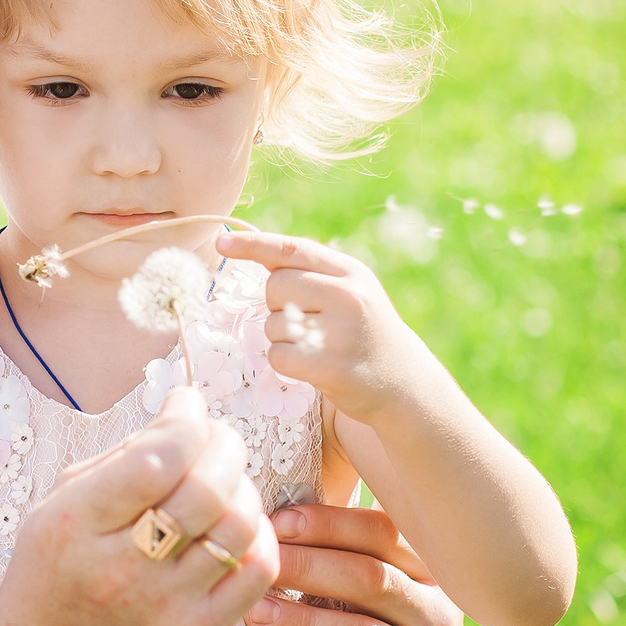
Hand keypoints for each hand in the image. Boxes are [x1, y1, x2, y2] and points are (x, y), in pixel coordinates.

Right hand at [0, 387, 280, 625]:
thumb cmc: (51, 579)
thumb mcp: (57, 508)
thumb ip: (119, 459)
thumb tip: (185, 415)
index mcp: (75, 525)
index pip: (155, 458)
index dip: (185, 418)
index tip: (186, 404)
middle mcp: (120, 569)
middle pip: (207, 488)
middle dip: (224, 445)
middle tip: (216, 438)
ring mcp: (163, 608)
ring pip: (239, 525)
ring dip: (243, 487)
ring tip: (225, 482)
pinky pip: (257, 571)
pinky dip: (259, 534)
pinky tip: (236, 525)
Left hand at [214, 231, 441, 422]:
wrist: (403, 382)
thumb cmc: (364, 332)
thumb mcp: (350, 291)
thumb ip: (310, 272)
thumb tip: (254, 248)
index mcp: (350, 272)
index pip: (292, 250)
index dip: (253, 244)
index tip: (221, 243)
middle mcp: (348, 296)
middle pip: (275, 287)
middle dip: (276, 305)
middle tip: (304, 322)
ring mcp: (341, 332)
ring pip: (273, 324)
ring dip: (281, 338)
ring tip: (314, 347)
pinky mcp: (332, 367)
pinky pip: (278, 356)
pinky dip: (284, 363)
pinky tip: (310, 367)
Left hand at [246, 501, 462, 625]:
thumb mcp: (373, 588)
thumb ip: (339, 553)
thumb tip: (271, 518)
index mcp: (427, 570)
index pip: (383, 533)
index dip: (330, 524)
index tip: (279, 523)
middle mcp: (437, 613)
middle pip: (372, 580)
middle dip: (309, 569)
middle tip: (260, 567)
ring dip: (305, 624)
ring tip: (255, 615)